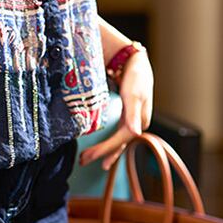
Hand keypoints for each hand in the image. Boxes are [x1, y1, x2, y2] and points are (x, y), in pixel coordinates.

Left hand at [78, 51, 153, 170]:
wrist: (135, 61)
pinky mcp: (126, 116)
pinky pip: (117, 134)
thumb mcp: (133, 94)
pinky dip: (110, 142)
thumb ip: (133, 114)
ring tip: (91, 160)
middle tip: (83, 161)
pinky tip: (102, 148)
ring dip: (105, 151)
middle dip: (101, 154)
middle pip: (118, 144)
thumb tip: (136, 133)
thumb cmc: (135, 76)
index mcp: (140, 121)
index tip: (88, 156)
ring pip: (118, 141)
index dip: (104, 149)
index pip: (119, 140)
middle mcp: (137, 123)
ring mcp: (132, 120)